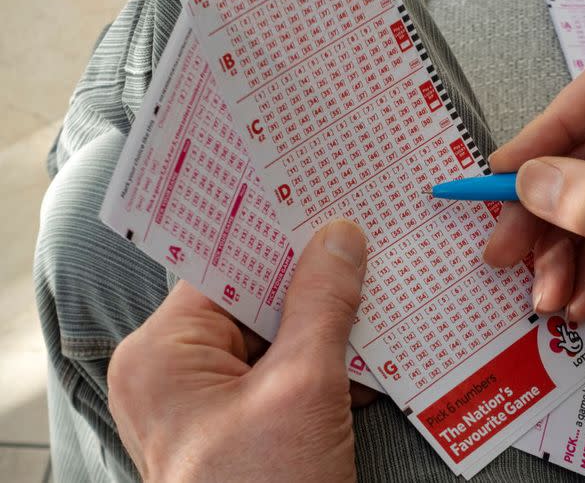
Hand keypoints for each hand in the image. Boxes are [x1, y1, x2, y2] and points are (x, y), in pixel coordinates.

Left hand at [108, 220, 371, 481]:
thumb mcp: (302, 390)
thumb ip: (322, 305)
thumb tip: (340, 237)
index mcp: (165, 354)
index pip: (225, 265)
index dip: (277, 231)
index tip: (324, 197)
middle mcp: (179, 373)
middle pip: (254, 299)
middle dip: (314, 280)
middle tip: (367, 240)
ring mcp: (213, 404)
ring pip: (277, 336)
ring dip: (330, 323)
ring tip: (381, 287)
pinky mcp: (246, 427)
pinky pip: (287, 373)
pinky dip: (328, 362)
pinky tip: (373, 348)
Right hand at [484, 57, 584, 383]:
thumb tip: (534, 181)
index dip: (549, 130)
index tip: (506, 174)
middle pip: (584, 151)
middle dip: (546, 211)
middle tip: (507, 249)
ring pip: (583, 195)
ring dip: (559, 248)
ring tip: (548, 296)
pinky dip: (580, 263)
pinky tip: (577, 298)